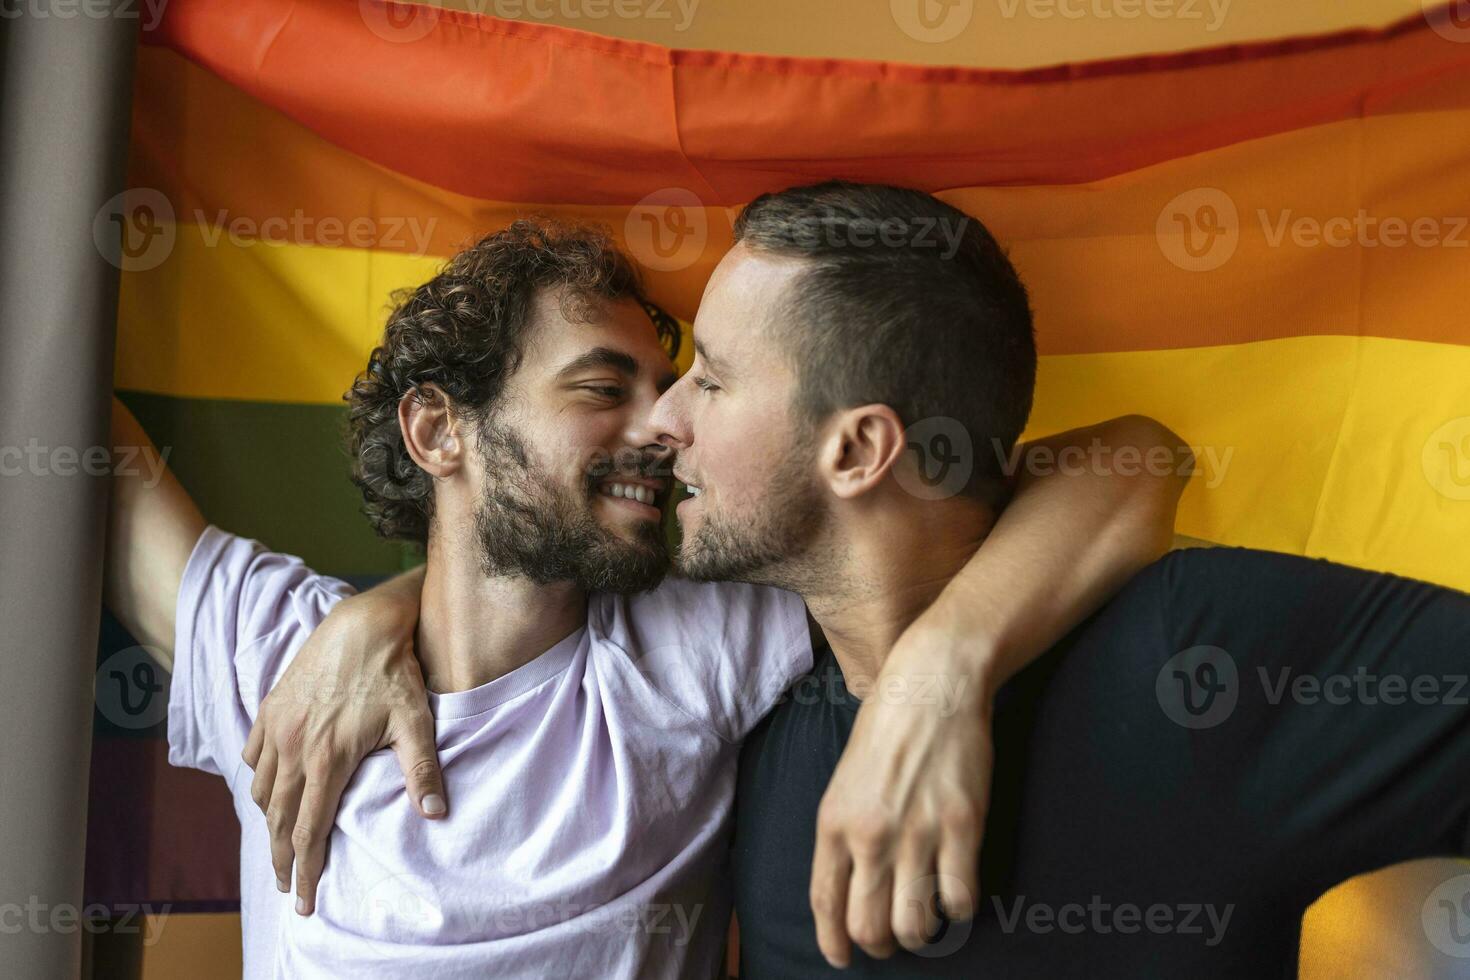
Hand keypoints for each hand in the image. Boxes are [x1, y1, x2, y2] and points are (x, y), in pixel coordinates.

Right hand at [242, 580, 439, 915]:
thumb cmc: (395, 673)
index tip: (305, 900)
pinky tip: (268, 791)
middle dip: (280, 858)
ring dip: (267, 821)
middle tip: (286, 887)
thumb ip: (421, 770)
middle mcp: (294, 747)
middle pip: (277, 819)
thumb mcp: (415, 722)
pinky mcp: (271, 708)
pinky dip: (257, 780)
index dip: (305, 870)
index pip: (308, 831)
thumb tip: (435, 814)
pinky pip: (253, 755)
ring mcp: (278, 727)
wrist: (364, 623)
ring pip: (261, 789)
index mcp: (328, 759)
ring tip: (279, 844)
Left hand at [809, 627, 992, 966]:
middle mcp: (870, 834)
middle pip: (868, 926)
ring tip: (925, 921)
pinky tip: (955, 895)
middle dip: (879, 944)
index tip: (842, 957)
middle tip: (891, 938)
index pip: (826, 904)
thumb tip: (850, 887)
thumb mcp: (844, 781)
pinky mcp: (962, 827)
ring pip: (914, 925)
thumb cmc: (886, 728)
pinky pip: (960, 898)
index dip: (834, 942)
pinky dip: (958, 909)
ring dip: (919, 934)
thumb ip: (844, 833)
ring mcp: (917, 833)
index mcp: (833, 821)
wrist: (931, 685)